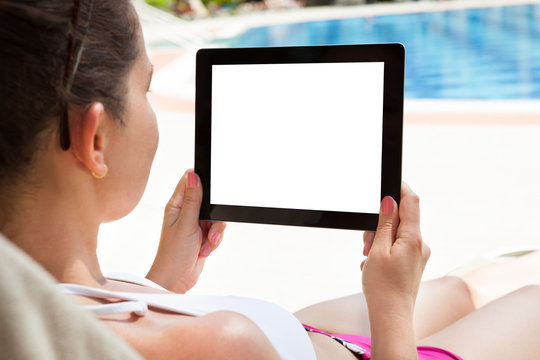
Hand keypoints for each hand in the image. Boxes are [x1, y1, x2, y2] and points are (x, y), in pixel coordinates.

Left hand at [147, 170, 225, 292]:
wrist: (176, 280)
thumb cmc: (173, 254)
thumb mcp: (186, 224)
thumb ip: (192, 199)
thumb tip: (193, 175)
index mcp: (176, 205)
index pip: (189, 182)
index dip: (201, 181)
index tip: (211, 192)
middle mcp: (185, 212)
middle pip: (209, 201)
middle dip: (214, 215)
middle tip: (209, 226)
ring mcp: (195, 224)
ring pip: (216, 218)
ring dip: (215, 232)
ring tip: (206, 243)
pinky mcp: (203, 236)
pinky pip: (217, 231)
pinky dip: (214, 241)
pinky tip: (205, 250)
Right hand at [361, 183, 429, 358]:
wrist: (391, 316)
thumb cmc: (383, 287)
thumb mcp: (378, 250)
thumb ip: (385, 223)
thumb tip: (390, 201)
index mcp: (413, 238)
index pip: (411, 202)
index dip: (400, 188)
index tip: (389, 182)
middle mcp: (420, 245)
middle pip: (400, 220)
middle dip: (381, 224)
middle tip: (367, 242)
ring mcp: (418, 256)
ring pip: (396, 235)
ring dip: (380, 240)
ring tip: (369, 259)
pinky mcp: (413, 265)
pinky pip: (397, 248)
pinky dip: (383, 251)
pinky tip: (374, 266)